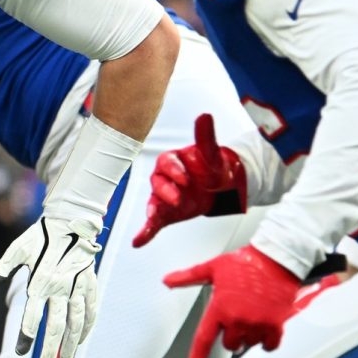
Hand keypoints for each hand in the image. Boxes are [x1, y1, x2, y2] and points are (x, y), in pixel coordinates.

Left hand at [0, 216, 102, 357]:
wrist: (71, 219)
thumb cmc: (40, 236)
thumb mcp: (16, 250)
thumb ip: (0, 270)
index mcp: (40, 282)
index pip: (32, 315)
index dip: (26, 336)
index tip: (21, 353)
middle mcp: (59, 287)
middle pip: (56, 324)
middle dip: (50, 347)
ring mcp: (77, 286)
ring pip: (76, 321)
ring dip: (72, 342)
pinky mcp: (90, 283)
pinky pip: (91, 309)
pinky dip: (87, 326)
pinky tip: (82, 339)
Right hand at [132, 113, 247, 246]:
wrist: (220, 189)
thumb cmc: (213, 168)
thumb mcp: (213, 155)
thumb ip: (206, 137)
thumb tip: (204, 115)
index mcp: (173, 161)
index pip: (166, 163)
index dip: (174, 170)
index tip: (185, 178)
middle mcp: (164, 179)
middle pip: (157, 183)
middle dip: (166, 191)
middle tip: (179, 198)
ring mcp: (164, 197)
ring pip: (153, 202)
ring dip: (154, 210)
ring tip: (154, 218)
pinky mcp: (166, 214)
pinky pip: (152, 223)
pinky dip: (145, 233)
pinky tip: (137, 242)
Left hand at [162, 246, 303, 357]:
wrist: (276, 258)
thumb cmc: (245, 262)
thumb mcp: (213, 268)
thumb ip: (189, 277)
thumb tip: (167, 280)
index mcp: (219, 307)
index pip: (203, 340)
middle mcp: (237, 319)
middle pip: (229, 344)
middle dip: (231, 335)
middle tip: (238, 316)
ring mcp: (256, 323)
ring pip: (249, 344)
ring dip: (249, 335)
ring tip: (254, 314)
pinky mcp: (275, 325)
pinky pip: (269, 345)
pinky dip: (267, 340)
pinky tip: (265, 325)